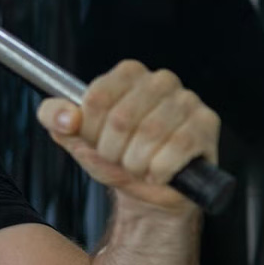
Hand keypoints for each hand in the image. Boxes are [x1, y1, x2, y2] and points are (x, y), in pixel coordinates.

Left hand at [37, 60, 220, 213]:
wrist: (147, 190)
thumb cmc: (114, 157)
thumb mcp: (76, 137)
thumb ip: (57, 118)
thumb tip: (68, 117)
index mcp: (128, 74)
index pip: (96, 98)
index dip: (91, 130)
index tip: (95, 141)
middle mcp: (160, 80)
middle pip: (121, 119)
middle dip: (112, 151)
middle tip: (118, 158)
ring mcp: (187, 100)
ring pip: (149, 135)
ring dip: (136, 163)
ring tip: (138, 165)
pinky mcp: (206, 124)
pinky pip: (176, 150)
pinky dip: (159, 170)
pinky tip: (159, 171)